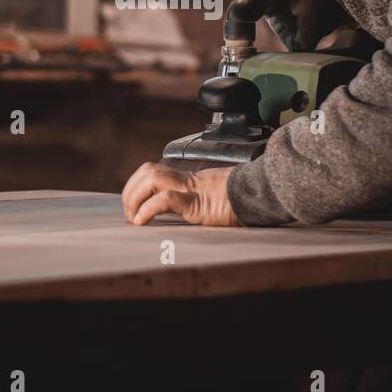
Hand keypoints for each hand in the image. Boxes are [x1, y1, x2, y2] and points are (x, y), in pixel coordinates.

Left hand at [121, 163, 239, 225]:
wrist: (261, 196)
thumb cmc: (242, 201)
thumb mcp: (215, 200)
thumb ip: (198, 200)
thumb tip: (183, 211)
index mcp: (189, 181)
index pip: (153, 172)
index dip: (137, 185)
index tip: (132, 206)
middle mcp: (187, 181)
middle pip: (147, 171)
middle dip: (131, 190)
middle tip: (130, 213)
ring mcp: (192, 191)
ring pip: (151, 179)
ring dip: (135, 197)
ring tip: (134, 217)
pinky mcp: (197, 204)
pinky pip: (166, 199)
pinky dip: (148, 209)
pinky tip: (142, 221)